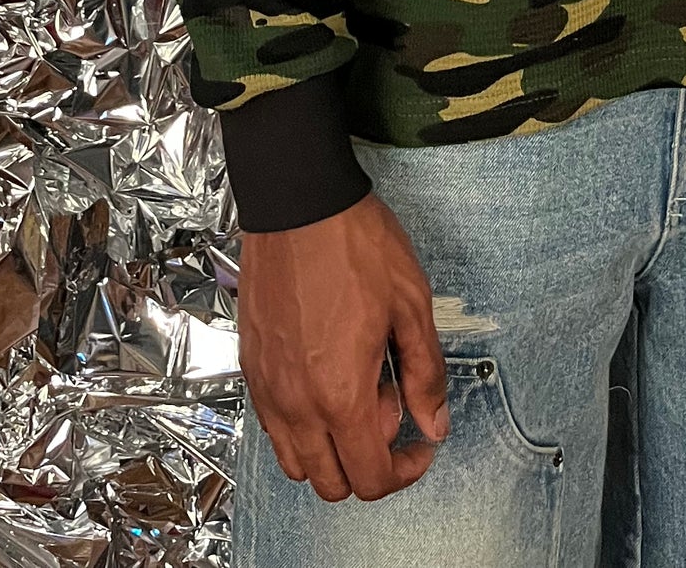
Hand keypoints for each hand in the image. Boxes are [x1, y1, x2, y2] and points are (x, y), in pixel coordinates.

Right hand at [239, 193, 448, 501]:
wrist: (298, 202)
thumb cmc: (354, 244)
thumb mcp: (411, 304)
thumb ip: (425, 374)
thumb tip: (435, 424)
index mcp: (341, 395)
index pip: (371, 477)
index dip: (405, 471)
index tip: (421, 444)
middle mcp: (296, 403)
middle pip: (329, 482)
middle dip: (368, 461)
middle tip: (390, 404)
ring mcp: (267, 387)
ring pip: (295, 461)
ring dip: (330, 447)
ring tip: (356, 388)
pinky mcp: (251, 365)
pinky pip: (273, 425)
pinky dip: (302, 423)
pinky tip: (326, 373)